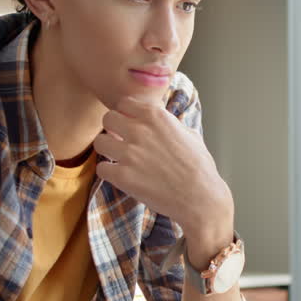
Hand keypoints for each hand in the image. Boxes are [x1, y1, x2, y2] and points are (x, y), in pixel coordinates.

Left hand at [93, 96, 232, 250]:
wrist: (200, 197)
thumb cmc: (199, 167)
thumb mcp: (189, 133)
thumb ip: (169, 123)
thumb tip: (159, 120)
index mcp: (156, 116)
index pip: (124, 103)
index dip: (125, 114)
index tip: (129, 124)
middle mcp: (140, 131)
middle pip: (108, 118)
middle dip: (112, 129)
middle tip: (121, 140)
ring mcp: (129, 154)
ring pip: (100, 142)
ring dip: (107, 150)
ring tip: (119, 158)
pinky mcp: (123, 177)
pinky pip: (102, 168)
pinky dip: (109, 172)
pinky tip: (121, 175)